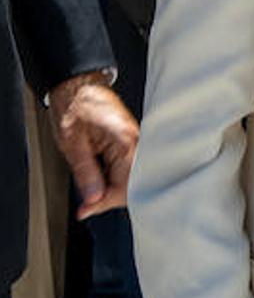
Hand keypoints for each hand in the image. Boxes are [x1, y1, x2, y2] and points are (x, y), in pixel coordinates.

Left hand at [47, 72, 137, 219]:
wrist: (79, 87)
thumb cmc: (74, 108)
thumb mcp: (72, 145)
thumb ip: (86, 174)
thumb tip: (93, 200)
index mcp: (125, 141)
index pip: (127, 185)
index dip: (106, 202)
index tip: (86, 211)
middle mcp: (136, 141)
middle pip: (135, 184)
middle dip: (112, 198)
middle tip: (87, 206)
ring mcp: (136, 141)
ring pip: (134, 177)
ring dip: (113, 189)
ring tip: (91, 192)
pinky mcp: (131, 141)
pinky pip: (130, 168)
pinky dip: (116, 179)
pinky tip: (100, 181)